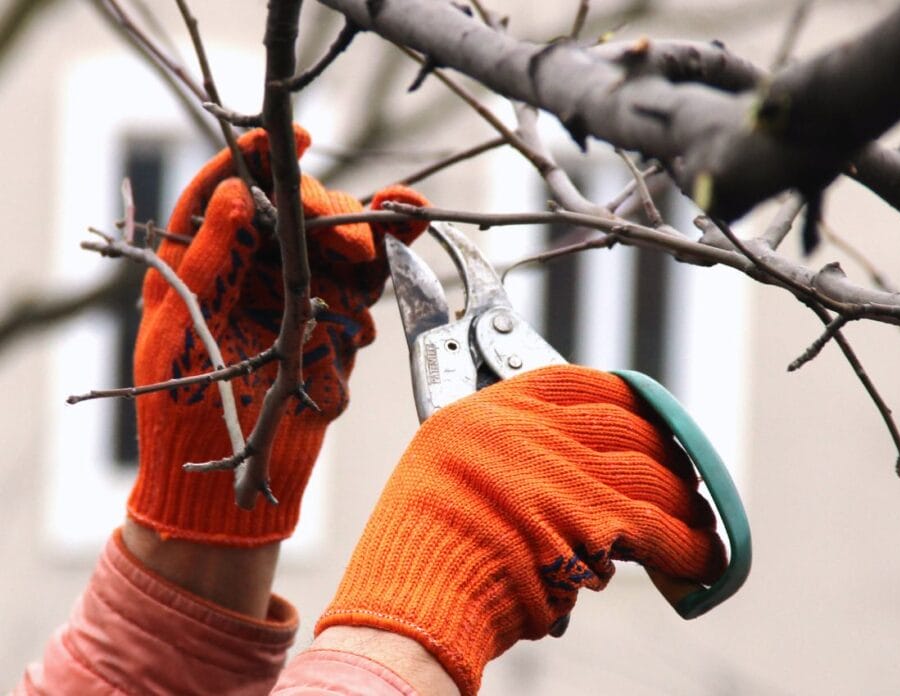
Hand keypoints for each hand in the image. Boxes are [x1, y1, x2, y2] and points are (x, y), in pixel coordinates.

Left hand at [128, 126, 428, 545]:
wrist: (231, 488)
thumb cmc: (182, 414)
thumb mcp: (179, 336)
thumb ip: (209, 265)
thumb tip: (240, 194)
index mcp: (203, 263)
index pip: (229, 190)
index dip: (258, 155)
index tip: (293, 136)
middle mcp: (255, 269)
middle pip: (296, 210)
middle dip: (328, 212)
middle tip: (352, 244)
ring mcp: (301, 292)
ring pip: (341, 237)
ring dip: (372, 224)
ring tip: (402, 219)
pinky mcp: (338, 321)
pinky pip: (369, 281)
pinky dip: (393, 257)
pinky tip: (402, 242)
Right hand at [316, 365, 725, 693]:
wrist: (412, 605)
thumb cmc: (419, 555)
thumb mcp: (447, 473)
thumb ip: (506, 458)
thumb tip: (576, 474)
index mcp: (489, 412)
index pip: (579, 383)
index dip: (624, 398)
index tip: (645, 414)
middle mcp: (528, 431)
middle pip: (625, 426)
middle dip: (663, 453)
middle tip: (679, 476)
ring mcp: (562, 471)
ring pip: (650, 475)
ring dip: (683, 502)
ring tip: (695, 521)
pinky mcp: (592, 521)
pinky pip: (660, 527)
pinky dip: (688, 546)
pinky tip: (702, 558)